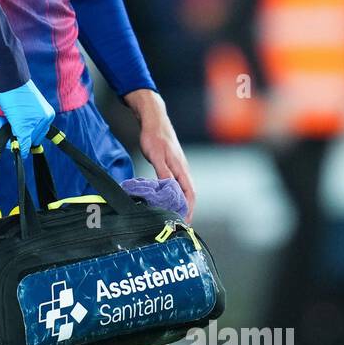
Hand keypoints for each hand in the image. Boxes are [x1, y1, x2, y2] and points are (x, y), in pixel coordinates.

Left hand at [0, 80, 54, 158]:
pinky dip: (6, 122)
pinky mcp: (21, 106)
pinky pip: (15, 121)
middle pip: (27, 135)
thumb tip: (23, 154)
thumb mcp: (21, 124)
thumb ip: (23, 141)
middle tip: (4, 127)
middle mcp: (41, 113)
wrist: (4, 78)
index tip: (10, 145)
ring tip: (1, 121)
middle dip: (14, 134)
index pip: (34, 140)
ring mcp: (31, 109)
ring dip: (8, 128)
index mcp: (46, 117)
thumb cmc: (14, 100)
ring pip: (19, 128)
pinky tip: (1, 117)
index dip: (21, 144)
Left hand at [123, 88, 195, 217]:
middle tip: (179, 224)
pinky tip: (168, 199)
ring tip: (174, 215)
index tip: (184, 223)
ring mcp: (179, 167)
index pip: (189, 194)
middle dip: (186, 210)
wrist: (154, 120)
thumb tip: (170, 190)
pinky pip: (178, 183)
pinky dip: (175, 194)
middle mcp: (183, 169)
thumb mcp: (156, 156)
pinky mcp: (173, 164)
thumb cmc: (154, 137)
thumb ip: (163, 173)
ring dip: (181, 203)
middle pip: (189, 194)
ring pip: (183, 189)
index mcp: (181, 169)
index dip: (188, 209)